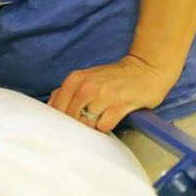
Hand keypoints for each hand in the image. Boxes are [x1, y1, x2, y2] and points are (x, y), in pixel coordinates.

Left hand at [47, 54, 177, 132]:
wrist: (145, 69)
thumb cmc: (112, 77)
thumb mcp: (85, 78)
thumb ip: (66, 90)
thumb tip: (51, 105)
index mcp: (75, 80)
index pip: (57, 107)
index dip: (60, 119)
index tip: (64, 125)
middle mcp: (87, 87)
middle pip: (70, 117)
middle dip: (76, 124)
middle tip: (85, 123)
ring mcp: (104, 96)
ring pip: (86, 123)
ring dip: (91, 126)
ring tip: (99, 119)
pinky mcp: (121, 105)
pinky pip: (104, 126)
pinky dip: (105, 127)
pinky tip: (110, 119)